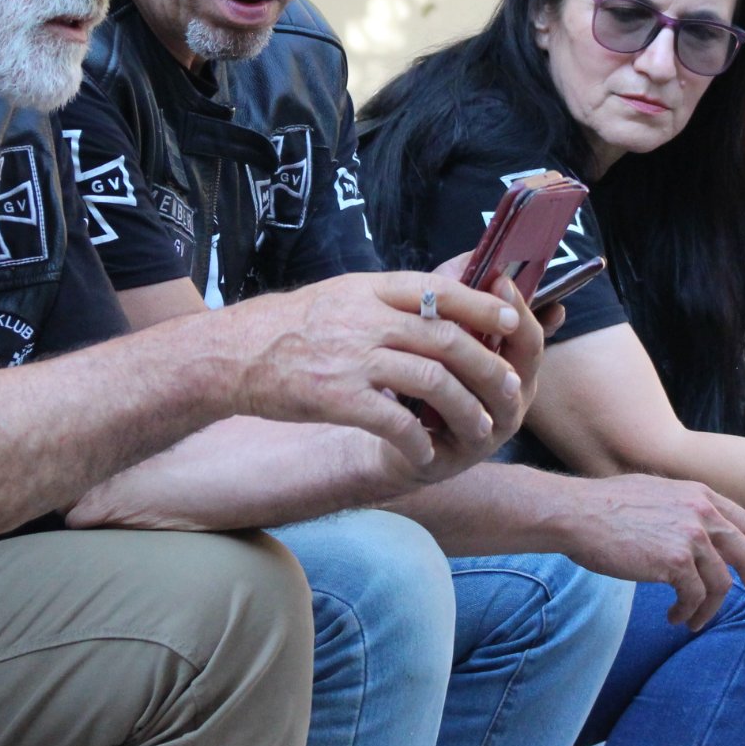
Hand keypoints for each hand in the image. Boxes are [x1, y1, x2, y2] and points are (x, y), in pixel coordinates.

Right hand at [219, 271, 530, 470]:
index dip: (482, 306)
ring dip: (464, 408)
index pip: (441, 290)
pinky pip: (394, 421)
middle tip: (509, 388)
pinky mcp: (338, 397)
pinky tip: (427, 455)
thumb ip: (385, 301)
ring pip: (432, 380)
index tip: (512, 320)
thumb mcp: (341, 296)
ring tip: (480, 428)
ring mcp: (354, 358)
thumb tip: (435, 304)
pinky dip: (418, 442)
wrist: (233, 354)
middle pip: (447, 339)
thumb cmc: (289, 327)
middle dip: (487, 365)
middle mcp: (367, 319)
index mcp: (371, 290)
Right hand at [558, 474, 744, 629]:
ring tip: (693, 621)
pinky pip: (694, 597)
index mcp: (699, 494)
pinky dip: (688, 611)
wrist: (576, 514)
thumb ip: (683, 508)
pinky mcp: (674, 561)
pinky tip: (674, 617)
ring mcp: (690, 536)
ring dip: (709, 608)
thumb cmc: (604, 507)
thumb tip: (698, 532)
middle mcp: (701, 512)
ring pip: (720, 583)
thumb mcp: (655, 493)